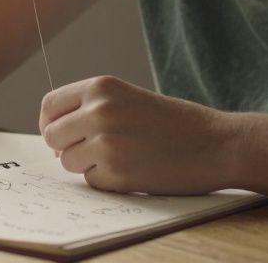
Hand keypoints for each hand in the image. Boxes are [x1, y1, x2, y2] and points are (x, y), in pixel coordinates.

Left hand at [39, 76, 236, 194]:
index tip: (61, 134)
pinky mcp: (117, 173)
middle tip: (91, 150)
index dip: (51, 123)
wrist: (217, 144)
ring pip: (68, 162)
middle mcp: (98, 111)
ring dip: (87, 164)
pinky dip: (107, 180)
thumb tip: (54, 132)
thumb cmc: (175, 122)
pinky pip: (91, 181)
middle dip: (66, 147)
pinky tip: (133, 169)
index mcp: (101, 87)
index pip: (50, 105)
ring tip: (121, 156)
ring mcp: (106, 143)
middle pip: (52, 136)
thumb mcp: (130, 98)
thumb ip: (93, 107)